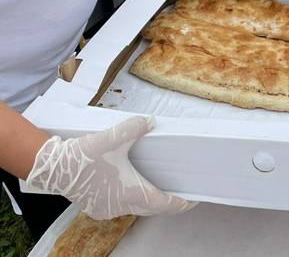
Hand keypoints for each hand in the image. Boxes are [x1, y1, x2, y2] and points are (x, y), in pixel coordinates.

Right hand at [25, 116, 194, 219]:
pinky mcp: (96, 207)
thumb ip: (136, 127)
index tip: (191, 201)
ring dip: (145, 199)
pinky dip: (129, 198)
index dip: (179, 203)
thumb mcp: (114, 137)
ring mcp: (106, 209)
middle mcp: (120, 206)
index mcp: (130, 192)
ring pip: (134, 207)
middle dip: (164, 201)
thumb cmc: (85, 156)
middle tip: (177, 192)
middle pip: (150, 208)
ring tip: (156, 187)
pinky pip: (119, 206)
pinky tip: (129, 186)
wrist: (54, 168)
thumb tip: (151, 121)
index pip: (162, 204)